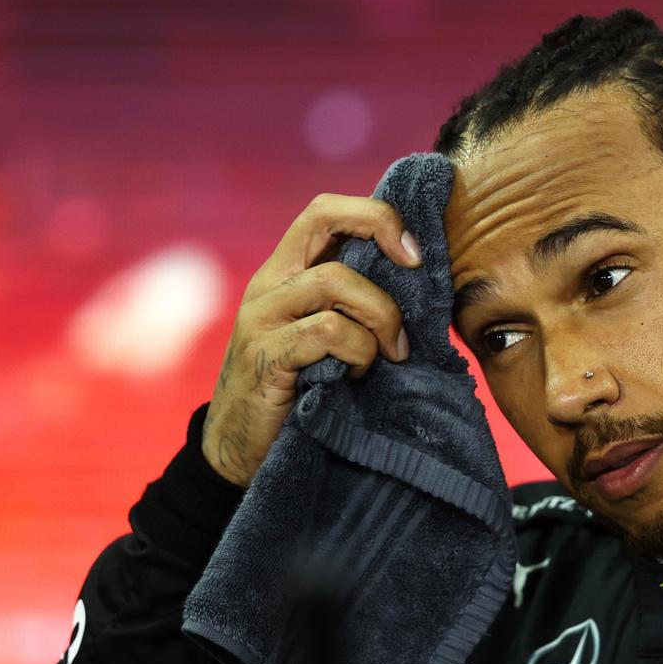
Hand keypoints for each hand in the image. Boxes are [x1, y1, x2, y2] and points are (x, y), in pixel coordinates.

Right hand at [202, 193, 421, 487]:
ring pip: (334, 281)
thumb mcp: (326, 338)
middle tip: (416, 272)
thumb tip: (423, 288)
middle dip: (381, 231)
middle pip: (323, 218)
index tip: (414, 252)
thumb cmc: (300, 391)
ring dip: (380, 314)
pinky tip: (360, 374)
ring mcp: (262, 318)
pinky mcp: (265, 357)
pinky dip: (359, 350)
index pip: (325, 211)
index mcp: (286, 273)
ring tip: (391, 353)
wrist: (239, 452)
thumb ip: (354, 306)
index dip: (374, 216)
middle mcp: (269, 285)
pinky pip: (327, 333)